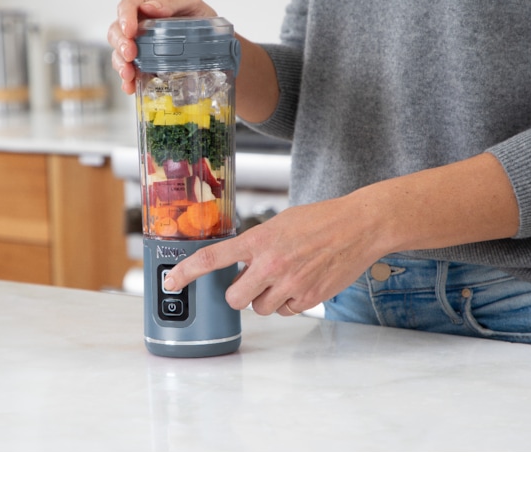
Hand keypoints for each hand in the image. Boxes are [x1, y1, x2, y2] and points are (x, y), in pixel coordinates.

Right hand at [107, 0, 216, 93]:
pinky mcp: (142, 62)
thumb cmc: (199, 17)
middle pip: (117, 29)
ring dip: (120, 63)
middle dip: (120, 43)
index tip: (130, 30)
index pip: (128, 3)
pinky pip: (129, 70)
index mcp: (146, 1)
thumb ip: (173, 1)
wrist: (213, 42)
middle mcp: (137, 22)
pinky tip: (131, 85)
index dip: (125, 16)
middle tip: (130, 54)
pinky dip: (128, 79)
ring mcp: (138, 43)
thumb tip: (150, 8)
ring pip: (118, 51)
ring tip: (129, 73)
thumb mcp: (192, 3)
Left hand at [162, 153, 518, 316]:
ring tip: (284, 277)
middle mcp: (270, 264)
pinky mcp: (309, 298)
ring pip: (259, 309)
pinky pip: (285, 312)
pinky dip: (288, 303)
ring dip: (265, 299)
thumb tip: (238, 264)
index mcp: (259, 239)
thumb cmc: (320, 219)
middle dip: (239, 294)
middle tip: (251, 282)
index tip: (170, 283)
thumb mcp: (280, 223)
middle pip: (234, 299)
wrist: (360, 226)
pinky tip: (301, 283)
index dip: (186, 272)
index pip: (212, 258)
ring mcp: (290, 283)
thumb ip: (256, 244)